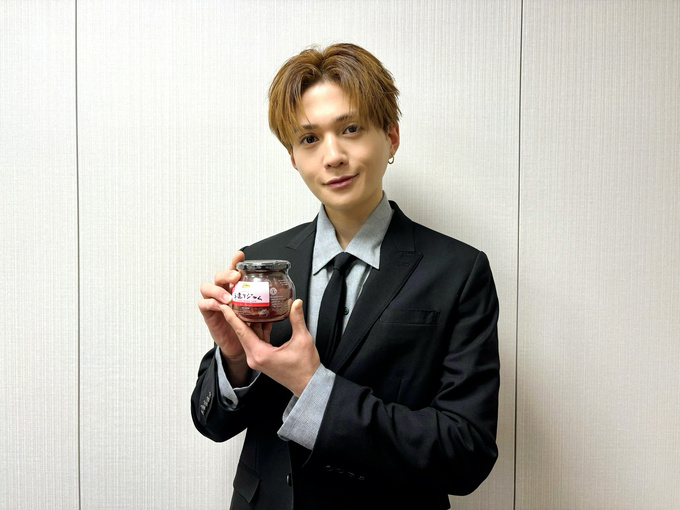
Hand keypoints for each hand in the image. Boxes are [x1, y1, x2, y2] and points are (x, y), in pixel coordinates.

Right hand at [199, 250, 260, 384]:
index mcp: (237, 291)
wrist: (239, 351)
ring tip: (229, 297)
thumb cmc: (250, 333)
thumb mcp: (264, 320)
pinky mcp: (209, 316)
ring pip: (207, 287)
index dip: (236, 262)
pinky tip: (220, 306)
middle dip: (226, 274)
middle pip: (219, 276)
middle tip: (236, 277)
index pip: (235, 273)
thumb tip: (293, 304)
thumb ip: (272, 310)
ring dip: (218, 290)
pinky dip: (211, 303)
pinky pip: (204, 305)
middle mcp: (224, 294)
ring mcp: (214, 304)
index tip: (241, 255)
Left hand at [221, 299, 318, 396]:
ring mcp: (257, 360)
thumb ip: (297, 319)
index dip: (232, 318)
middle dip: (238, 317)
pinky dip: (257, 330)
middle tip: (235, 302)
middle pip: (242, 333)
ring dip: (249, 323)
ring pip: (249, 337)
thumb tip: (296, 304)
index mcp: (261, 354)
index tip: (224, 306)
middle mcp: (255, 358)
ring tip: (248, 307)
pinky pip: (256, 342)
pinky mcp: (262, 360)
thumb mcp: (302, 340)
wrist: (308, 384)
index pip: (242, 332)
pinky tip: (261, 319)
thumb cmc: (304, 367)